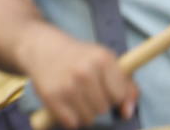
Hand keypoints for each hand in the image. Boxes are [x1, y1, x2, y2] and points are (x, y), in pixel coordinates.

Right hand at [18, 25, 136, 128]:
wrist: (42, 47)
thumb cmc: (78, 56)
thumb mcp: (105, 60)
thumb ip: (126, 85)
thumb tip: (127, 113)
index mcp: (102, 59)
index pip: (119, 96)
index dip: (113, 95)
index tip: (105, 87)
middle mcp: (85, 71)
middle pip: (104, 108)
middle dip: (97, 102)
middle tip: (86, 88)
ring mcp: (67, 85)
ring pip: (88, 118)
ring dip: (83, 111)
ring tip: (75, 93)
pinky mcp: (51, 96)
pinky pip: (71, 123)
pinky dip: (69, 116)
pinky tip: (65, 101)